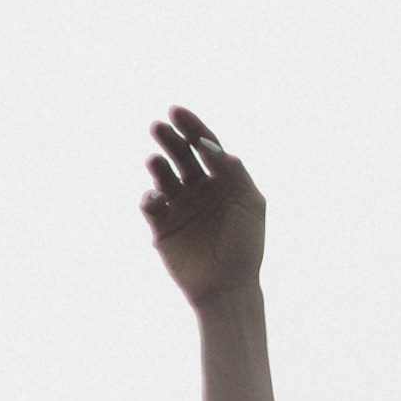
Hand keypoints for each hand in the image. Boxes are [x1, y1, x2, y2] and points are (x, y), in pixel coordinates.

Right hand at [141, 106, 264, 308]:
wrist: (227, 289)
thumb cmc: (245, 248)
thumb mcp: (250, 206)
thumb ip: (236, 173)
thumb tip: (216, 147)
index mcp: (222, 182)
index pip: (205, 146)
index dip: (191, 127)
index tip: (176, 112)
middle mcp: (199, 190)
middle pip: (181, 155)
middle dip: (170, 138)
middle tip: (158, 127)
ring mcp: (180, 207)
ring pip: (163, 176)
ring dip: (157, 163)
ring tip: (155, 160)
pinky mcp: (163, 227)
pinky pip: (151, 204)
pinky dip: (149, 196)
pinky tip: (156, 196)